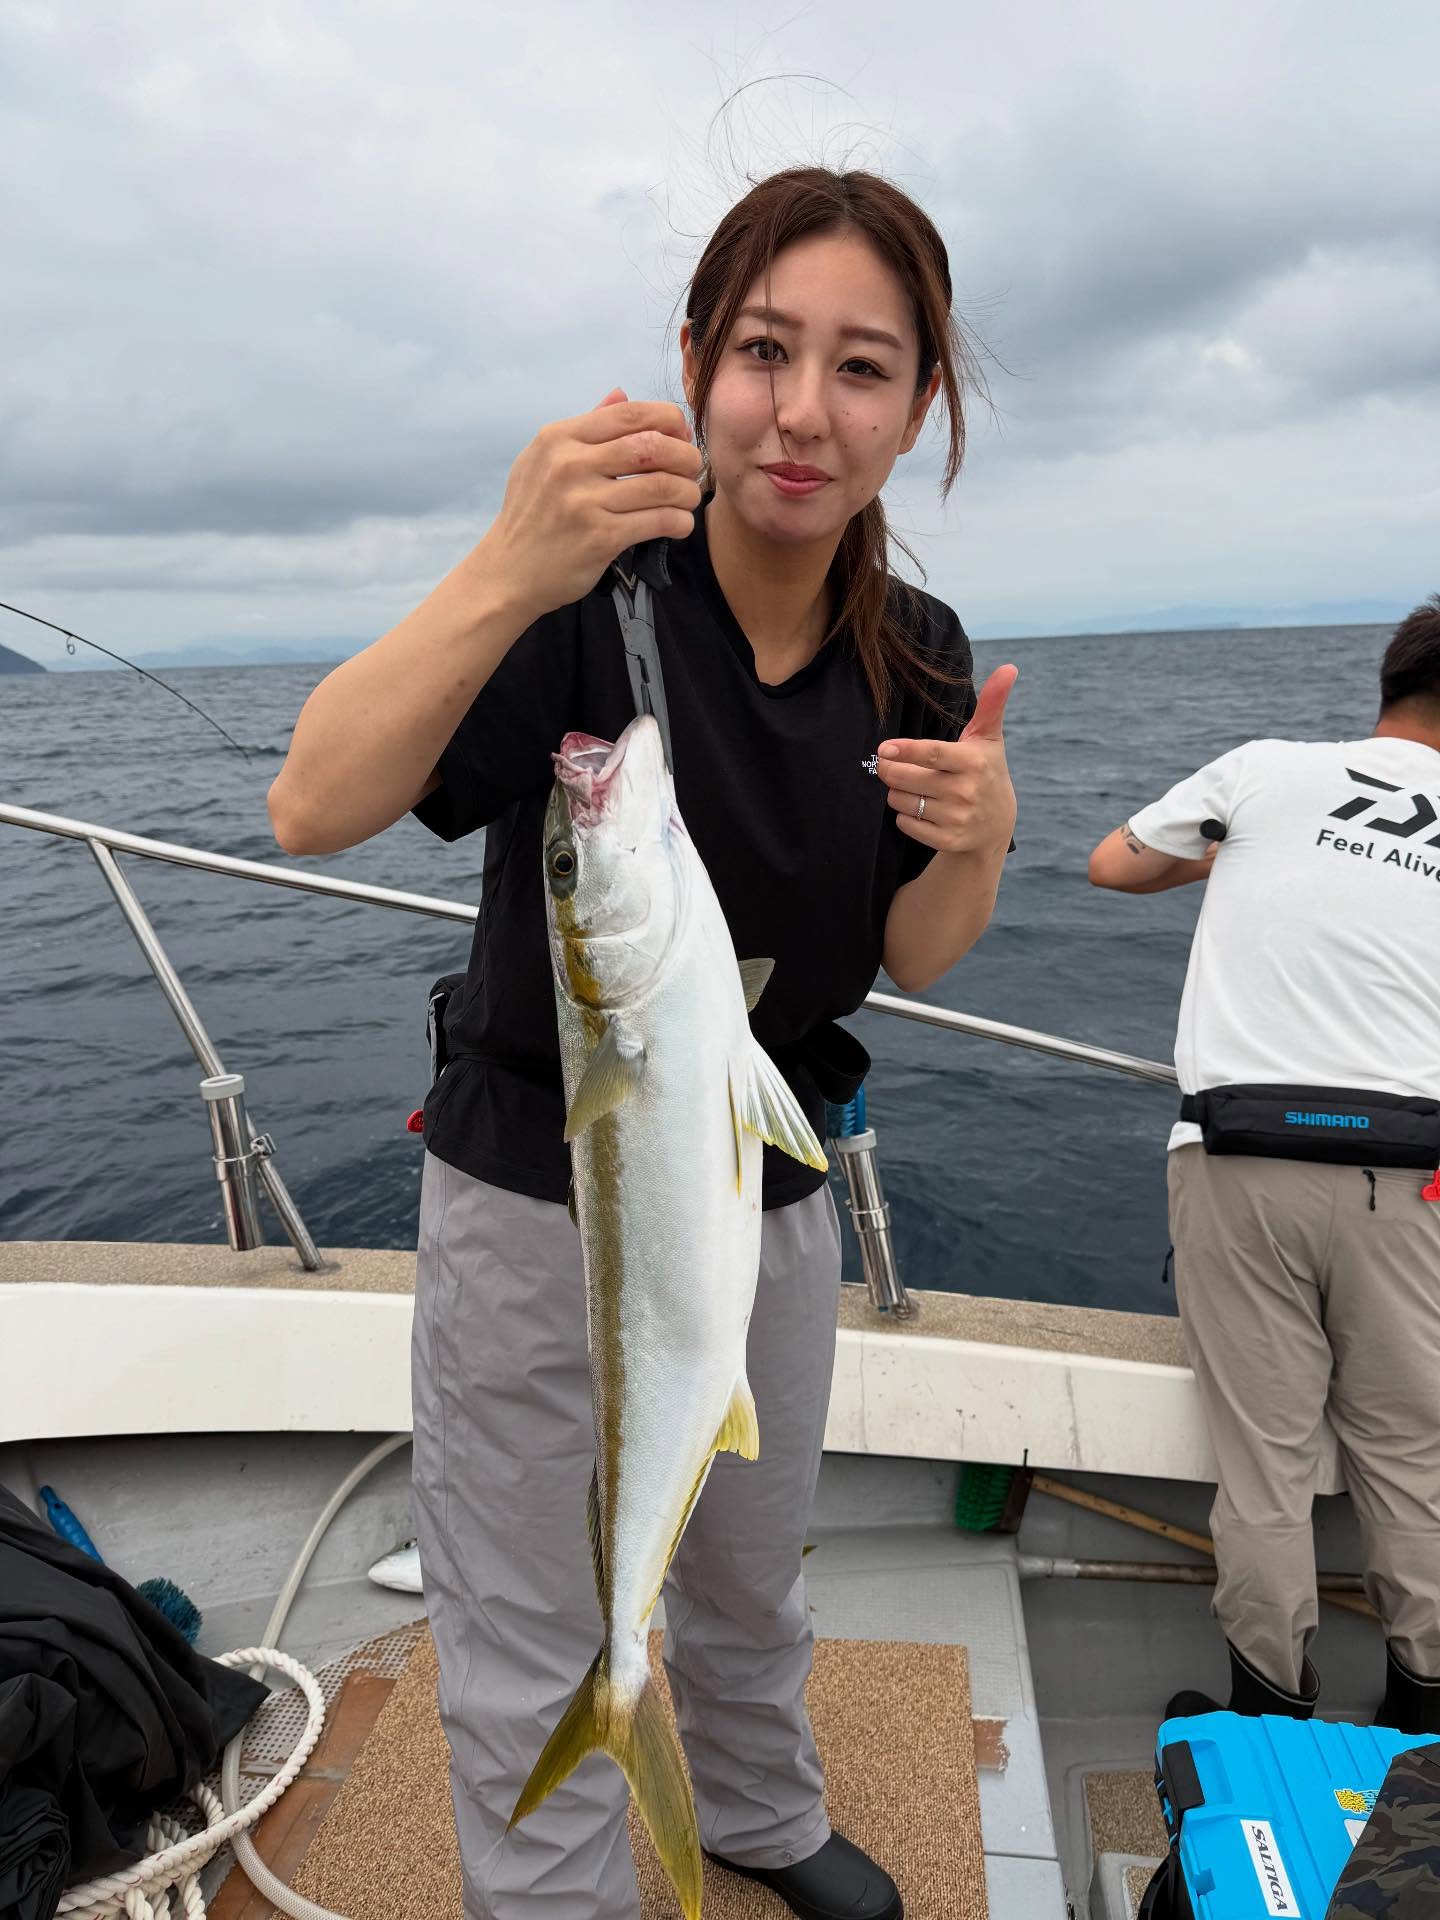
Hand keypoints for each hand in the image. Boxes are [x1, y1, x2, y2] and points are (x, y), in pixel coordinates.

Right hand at [478, 388, 703, 624]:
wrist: (507, 573)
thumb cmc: (530, 516)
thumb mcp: (542, 460)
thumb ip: (585, 428)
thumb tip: (622, 395)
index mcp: (559, 438)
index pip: (630, 414)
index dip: (668, 420)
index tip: (680, 436)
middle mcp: (570, 464)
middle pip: (653, 445)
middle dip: (686, 455)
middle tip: (693, 469)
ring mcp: (584, 502)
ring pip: (662, 485)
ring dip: (688, 491)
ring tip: (689, 498)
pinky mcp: (600, 537)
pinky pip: (657, 521)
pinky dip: (680, 521)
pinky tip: (681, 524)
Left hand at [876, 665, 1017, 854]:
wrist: (997, 826)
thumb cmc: (985, 771)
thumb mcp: (988, 739)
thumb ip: (992, 703)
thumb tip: (1009, 667)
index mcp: (974, 762)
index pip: (933, 754)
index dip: (906, 751)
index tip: (883, 748)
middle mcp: (966, 792)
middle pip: (907, 778)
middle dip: (890, 769)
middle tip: (888, 764)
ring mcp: (957, 819)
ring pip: (901, 801)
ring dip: (897, 792)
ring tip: (911, 787)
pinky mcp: (948, 841)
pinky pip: (905, 823)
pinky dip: (904, 815)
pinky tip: (919, 809)